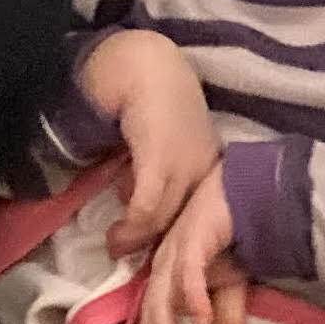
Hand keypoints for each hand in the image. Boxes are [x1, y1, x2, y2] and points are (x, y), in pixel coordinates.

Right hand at [80, 30, 221, 256]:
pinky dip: (131, 228)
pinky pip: (147, 208)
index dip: (180, 244)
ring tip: (114, 246)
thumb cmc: (156, 102)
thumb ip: (158, 178)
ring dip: (135, 241)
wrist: (145, 63)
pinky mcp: (161, 158)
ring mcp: (186, 165)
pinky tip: (114, 233)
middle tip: (131, 260)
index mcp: (210, 168)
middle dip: (162, 252)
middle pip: (187, 226)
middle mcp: (206, 170)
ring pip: (164, 222)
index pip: (203, 219)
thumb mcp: (166, 146)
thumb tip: (138, 217)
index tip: (159, 260)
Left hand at [138, 167, 245, 323]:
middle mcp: (165, 261)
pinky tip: (202, 322)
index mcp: (168, 272)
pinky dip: (193, 297)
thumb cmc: (238, 234)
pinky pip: (188, 271)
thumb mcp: (234, 285)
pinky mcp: (194, 234)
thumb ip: (227, 316)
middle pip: (151, 314)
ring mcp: (177, 247)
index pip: (154, 319)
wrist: (253, 190)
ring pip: (163, 299)